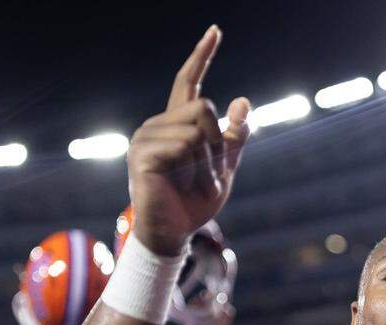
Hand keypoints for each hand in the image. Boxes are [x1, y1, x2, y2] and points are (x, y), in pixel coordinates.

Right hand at [128, 27, 250, 256]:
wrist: (175, 234)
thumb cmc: (194, 202)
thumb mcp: (224, 168)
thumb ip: (234, 137)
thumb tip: (243, 101)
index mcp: (176, 124)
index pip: (188, 81)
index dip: (202, 56)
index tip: (216, 31)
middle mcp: (157, 124)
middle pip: (204, 108)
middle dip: (217, 145)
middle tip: (208, 175)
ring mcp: (146, 137)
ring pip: (198, 128)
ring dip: (208, 162)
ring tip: (194, 183)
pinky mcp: (141, 153)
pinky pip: (184, 146)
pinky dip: (195, 170)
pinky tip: (181, 186)